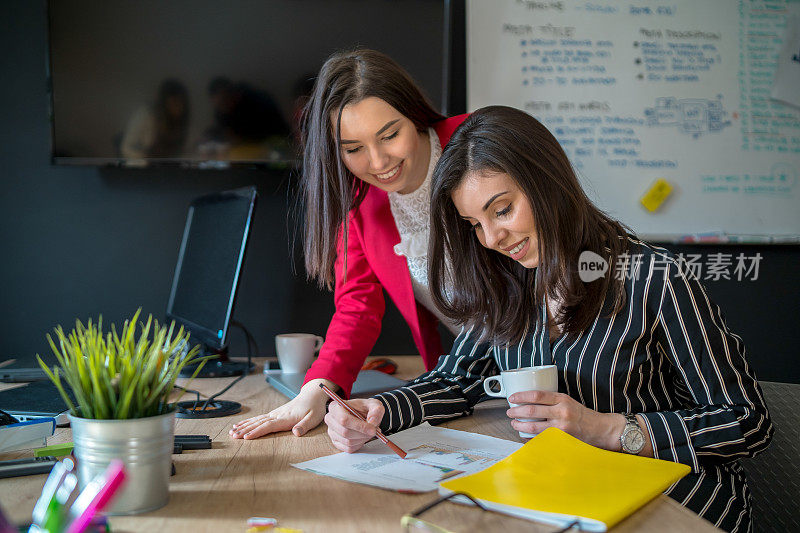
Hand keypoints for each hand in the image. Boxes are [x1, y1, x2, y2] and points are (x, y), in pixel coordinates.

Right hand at [229, 378, 332, 438]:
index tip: (246, 437)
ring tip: (232, 431)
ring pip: (257, 420)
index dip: (257, 432)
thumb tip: (296, 433)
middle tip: (233, 436)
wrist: (312, 395)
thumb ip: (304, 426)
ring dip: (244, 425)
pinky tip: (242, 425)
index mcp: (286, 418)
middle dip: (245, 430)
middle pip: (259, 423)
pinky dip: (249, 422)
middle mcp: (278, 415)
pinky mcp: (275, 413)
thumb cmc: (314, 407)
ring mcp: (275, 413)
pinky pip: (259, 418)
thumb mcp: (314, 418)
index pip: (269, 426)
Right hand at [324, 397, 384, 452]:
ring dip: (362, 439)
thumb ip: (376, 410)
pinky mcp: (336, 442)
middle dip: (363, 433)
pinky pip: (349, 448)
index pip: (344, 419)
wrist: (362, 414)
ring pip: (348, 442)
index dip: (359, 426)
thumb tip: (373, 422)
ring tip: (368, 432)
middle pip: (345, 432)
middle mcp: (330, 419)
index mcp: (336, 407)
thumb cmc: (364, 408)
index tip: (372, 429)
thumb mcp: (374, 404)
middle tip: (374, 431)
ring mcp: (332, 432)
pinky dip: (359, 444)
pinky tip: (362, 436)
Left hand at [507, 390, 624, 449]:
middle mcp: (561, 411)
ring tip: (514, 424)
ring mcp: (561, 427)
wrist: (601, 429)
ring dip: (520, 425)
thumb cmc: (583, 415)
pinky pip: (541, 438)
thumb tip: (529, 401)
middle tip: (509, 412)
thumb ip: (552, 400)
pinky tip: (525, 436)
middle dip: (516, 411)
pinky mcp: (562, 439)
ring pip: (534, 427)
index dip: (521, 396)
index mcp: (562, 399)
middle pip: (532, 410)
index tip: (512, 398)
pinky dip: (530, 437)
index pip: (537, 395)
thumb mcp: (568, 401)